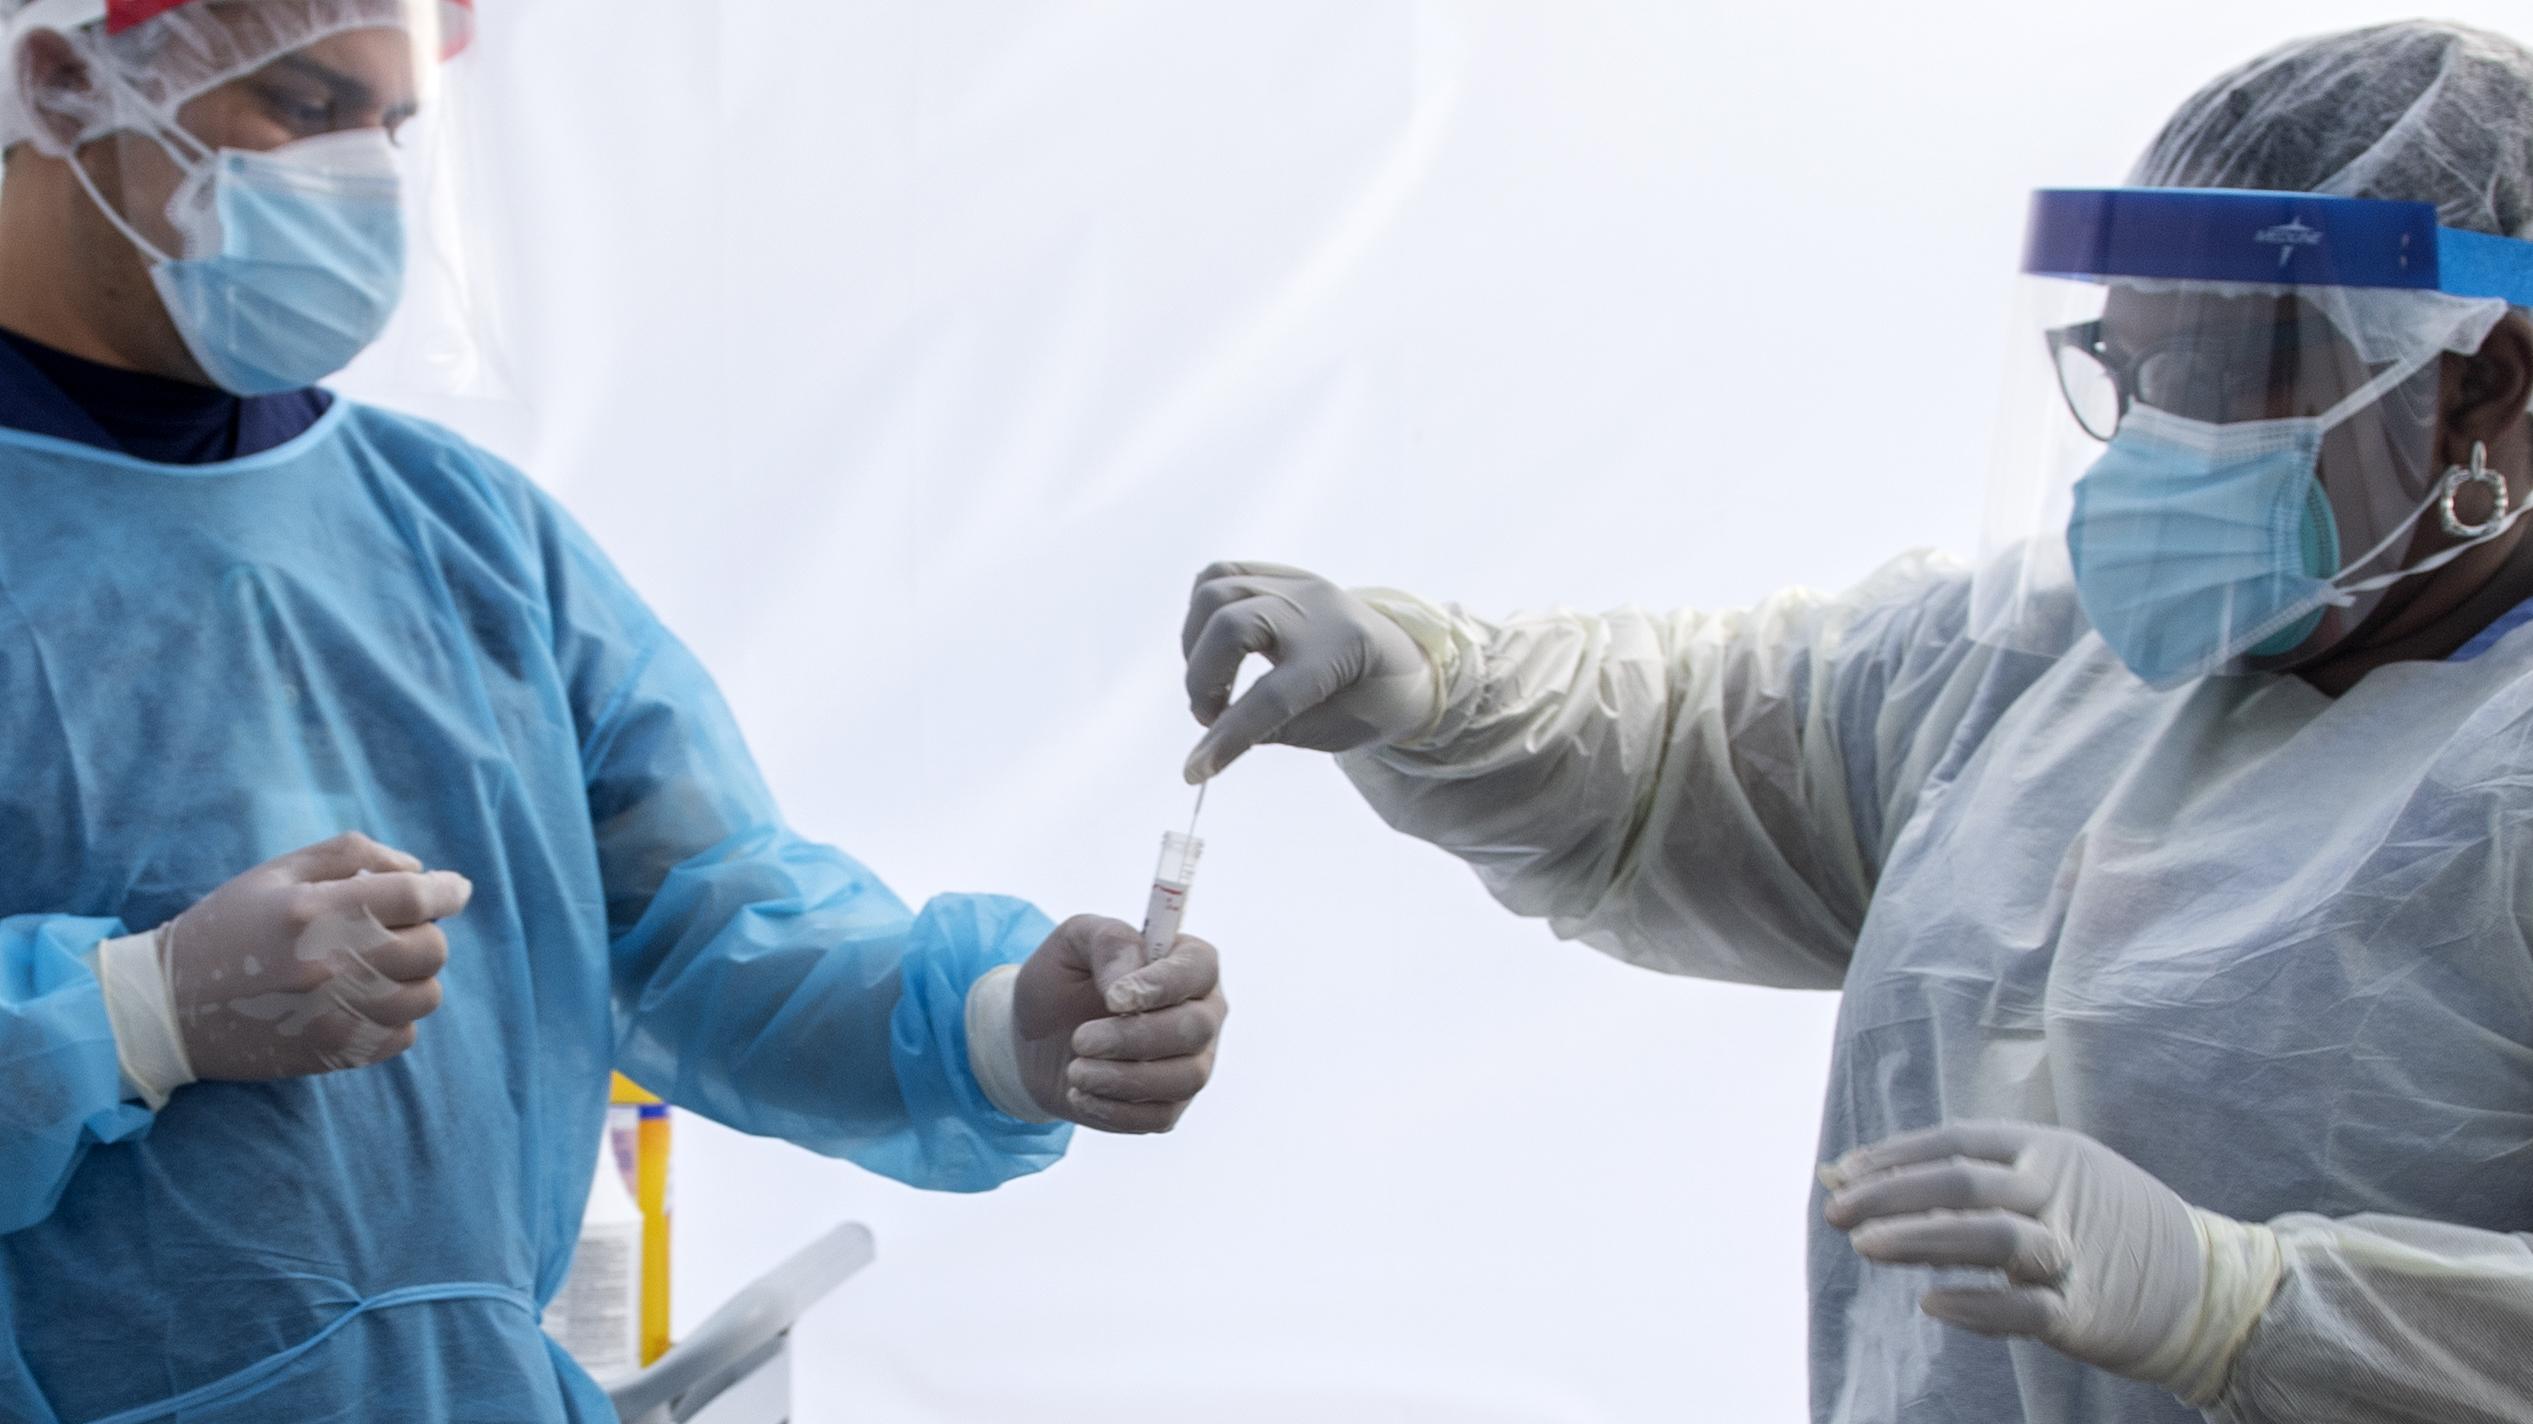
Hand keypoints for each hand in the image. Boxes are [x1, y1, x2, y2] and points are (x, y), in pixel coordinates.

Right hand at [170, 832, 473, 1079]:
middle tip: (396, 929)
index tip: (456, 890)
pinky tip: (363, 1001)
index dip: (446, 890)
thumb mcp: (279, 873)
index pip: (411, 896)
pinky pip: (402, 1036)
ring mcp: (329, 1015)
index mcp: (313, 911)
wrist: (167, 1005)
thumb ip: (351, 856)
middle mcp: (327, 965)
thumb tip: (420, 871)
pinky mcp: (328, 1053)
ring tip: (379, 967)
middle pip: (430, 949)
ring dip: (414, 977)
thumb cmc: (229, 925)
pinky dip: (395, 1017)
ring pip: (425, 996)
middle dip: (425, 933)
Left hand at [1011, 915, 1224, 1131]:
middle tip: (1082, 1039)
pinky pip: (1160, 1116)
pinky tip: (1081, 1094)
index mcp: (1187, 962)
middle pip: (1195, 1029)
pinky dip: (1116, 1110)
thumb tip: (1127, 983)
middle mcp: (1202, 1012)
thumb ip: (1108, 941)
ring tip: (1075, 1071)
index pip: (1199, 968)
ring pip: (1185, 1078)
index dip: (1162, 985)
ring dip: (1124, 1078)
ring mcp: (1192, 1063)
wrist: (1034, 1041)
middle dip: (1134, 1037)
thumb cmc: (1062, 982)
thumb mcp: (1072, 941)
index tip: (1113, 999)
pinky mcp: (1170, 1105)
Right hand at [1181, 561, 1437, 781]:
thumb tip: (1214, 737)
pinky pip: (1221, 575)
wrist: (1404, 658)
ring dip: (1195, 644)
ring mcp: (1296, 584)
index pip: (1271, 697)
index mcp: (1343, 651)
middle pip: (1232, 625)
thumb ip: (1275, 729)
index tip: (1195, 770)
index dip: (1227, 737)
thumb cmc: (1372, 700)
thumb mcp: (1335, 731)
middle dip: (1203, 679)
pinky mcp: (1280, 575)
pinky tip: (1212, 646)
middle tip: (1211, 717)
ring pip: (1217, 591)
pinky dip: (1202, 612)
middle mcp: (1317, 608)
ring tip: (1210, 682)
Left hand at [1822, 1120, 2247, 1389]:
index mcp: (2046, 1149)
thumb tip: (1865, 1180)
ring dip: (1923, 1239)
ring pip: (1991, 1236)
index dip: (1894, 1156)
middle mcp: (2058, 1190)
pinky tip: (1932, 1303)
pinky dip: (1978, 1306)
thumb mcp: (2050, 1180)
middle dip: (1891, 1194)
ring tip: (1864, 1246)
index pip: (1956, 1141)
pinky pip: (2026, 1308)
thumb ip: (1970, 1181)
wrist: (2205, 1283)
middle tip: (1833, 1210)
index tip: (1840, 1174)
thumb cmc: (2101, 1223)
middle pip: (1963, 1181)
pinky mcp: (2087, 1309)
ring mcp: (2075, 1248)